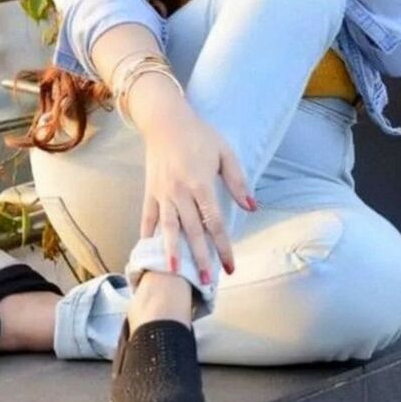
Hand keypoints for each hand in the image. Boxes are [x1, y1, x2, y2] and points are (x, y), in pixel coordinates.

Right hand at [139, 109, 254, 280]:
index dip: (223, 246)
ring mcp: (162, 192)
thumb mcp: (225, 152)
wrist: (166, 120)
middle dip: (200, 257)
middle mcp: (180, 192)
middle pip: (191, 230)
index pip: (214, 222)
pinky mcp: (150, 190)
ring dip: (172, 251)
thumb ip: (238, 181)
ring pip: (167, 227)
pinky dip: (147, 234)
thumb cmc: (200, 135)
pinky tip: (149, 251)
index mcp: (201, 183)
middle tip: (206, 281)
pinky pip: (148, 216)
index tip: (230, 267)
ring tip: (174, 274)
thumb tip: (252, 207)